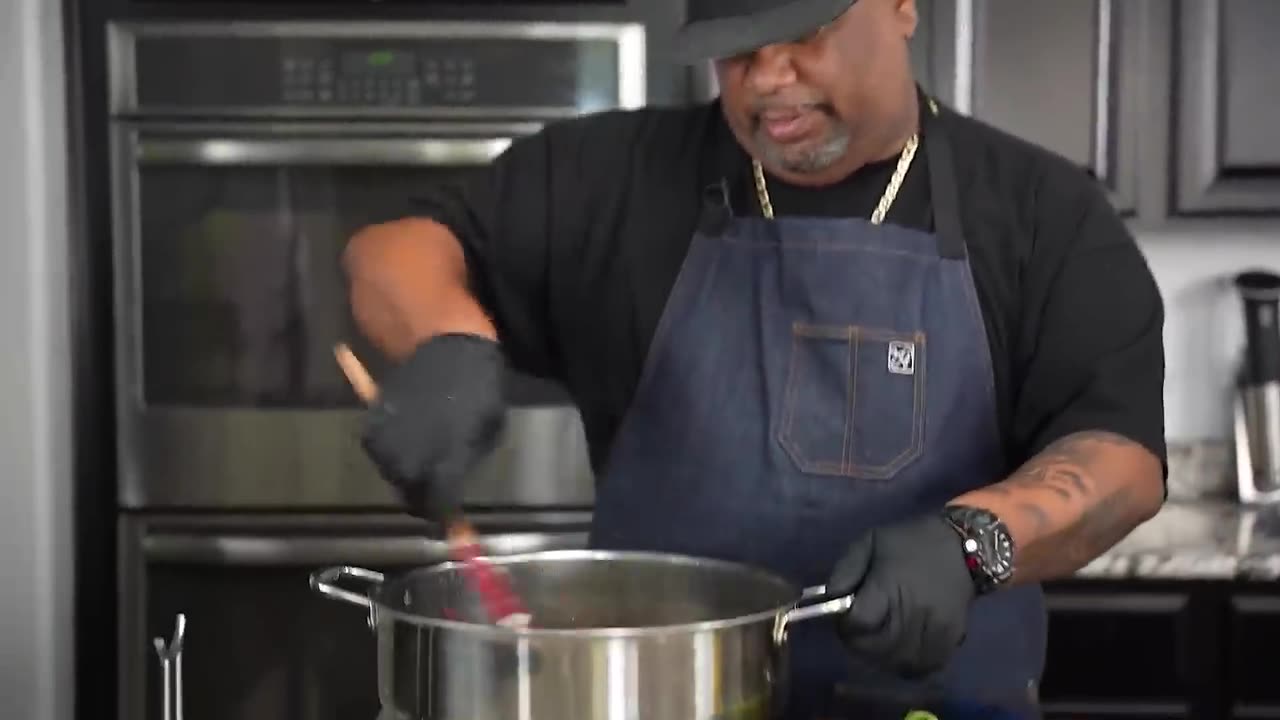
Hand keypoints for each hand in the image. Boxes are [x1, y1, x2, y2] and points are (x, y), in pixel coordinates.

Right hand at [358, 334, 506, 523]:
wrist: (444, 347)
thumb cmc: (477, 388)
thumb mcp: (485, 432)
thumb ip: (466, 465)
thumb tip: (454, 486)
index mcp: (441, 467)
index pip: (436, 508)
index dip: (444, 515)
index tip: (450, 517)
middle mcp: (408, 461)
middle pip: (410, 494)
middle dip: (424, 492)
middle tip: (439, 480)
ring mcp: (385, 443)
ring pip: (394, 472)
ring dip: (408, 469)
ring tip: (427, 451)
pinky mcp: (371, 424)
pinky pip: (382, 450)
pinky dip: (394, 449)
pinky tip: (412, 432)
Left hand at [828, 513, 975, 677]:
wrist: (963, 547)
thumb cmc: (910, 543)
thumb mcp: (870, 542)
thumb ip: (845, 570)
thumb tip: (829, 599)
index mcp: (890, 585)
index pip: (859, 623)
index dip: (846, 626)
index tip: (846, 618)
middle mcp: (914, 610)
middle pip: (878, 647)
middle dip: (860, 644)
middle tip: (860, 633)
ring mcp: (936, 627)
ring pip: (900, 662)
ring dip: (884, 658)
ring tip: (880, 642)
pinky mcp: (952, 638)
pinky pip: (925, 666)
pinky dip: (909, 665)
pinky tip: (902, 651)